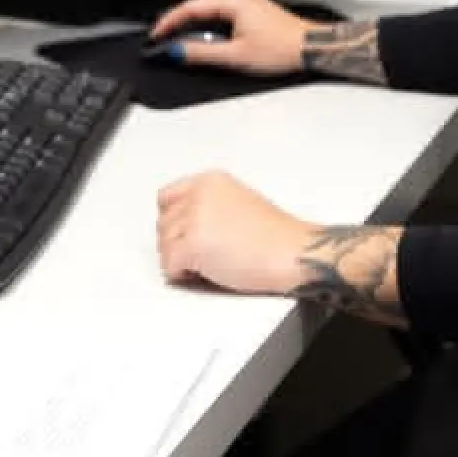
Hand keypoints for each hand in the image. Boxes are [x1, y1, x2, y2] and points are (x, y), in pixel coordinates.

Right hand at [147, 0, 310, 75]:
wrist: (312, 49)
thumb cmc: (283, 48)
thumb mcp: (235, 55)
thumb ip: (203, 52)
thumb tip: (178, 50)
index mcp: (234, 2)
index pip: (191, 7)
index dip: (170, 21)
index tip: (157, 33)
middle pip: (200, 5)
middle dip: (180, 20)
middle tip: (164, 36)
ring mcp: (250, 3)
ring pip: (212, 9)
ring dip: (196, 22)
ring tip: (182, 38)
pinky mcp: (256, 12)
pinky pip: (225, 13)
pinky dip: (211, 23)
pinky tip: (208, 36)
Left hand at [155, 170, 314, 294]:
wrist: (294, 252)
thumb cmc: (276, 236)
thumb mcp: (239, 202)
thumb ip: (209, 205)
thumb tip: (186, 223)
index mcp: (211, 180)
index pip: (167, 197)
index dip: (174, 221)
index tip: (181, 232)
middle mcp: (199, 194)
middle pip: (162, 224)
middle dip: (177, 242)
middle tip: (201, 253)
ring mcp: (195, 218)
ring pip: (163, 246)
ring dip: (180, 259)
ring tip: (210, 262)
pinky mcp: (194, 245)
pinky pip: (169, 266)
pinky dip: (183, 275)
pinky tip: (206, 272)